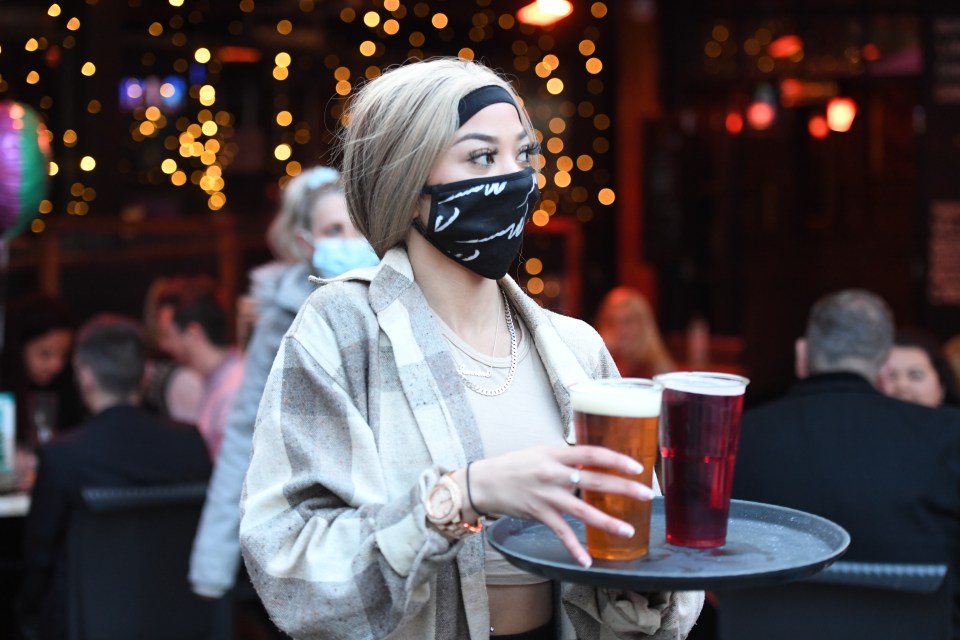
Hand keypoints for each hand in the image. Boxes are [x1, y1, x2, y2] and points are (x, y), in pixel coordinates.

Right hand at [454, 446, 652, 566]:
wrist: (484, 482)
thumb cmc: (514, 465)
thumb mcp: (540, 452)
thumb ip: (566, 457)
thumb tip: (592, 460)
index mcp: (555, 454)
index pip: (591, 453)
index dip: (616, 459)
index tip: (637, 466)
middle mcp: (553, 473)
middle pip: (594, 480)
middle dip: (623, 487)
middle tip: (646, 494)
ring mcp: (546, 496)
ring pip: (583, 511)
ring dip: (607, 522)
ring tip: (628, 531)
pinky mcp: (539, 514)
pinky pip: (561, 533)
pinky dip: (574, 548)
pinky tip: (587, 561)